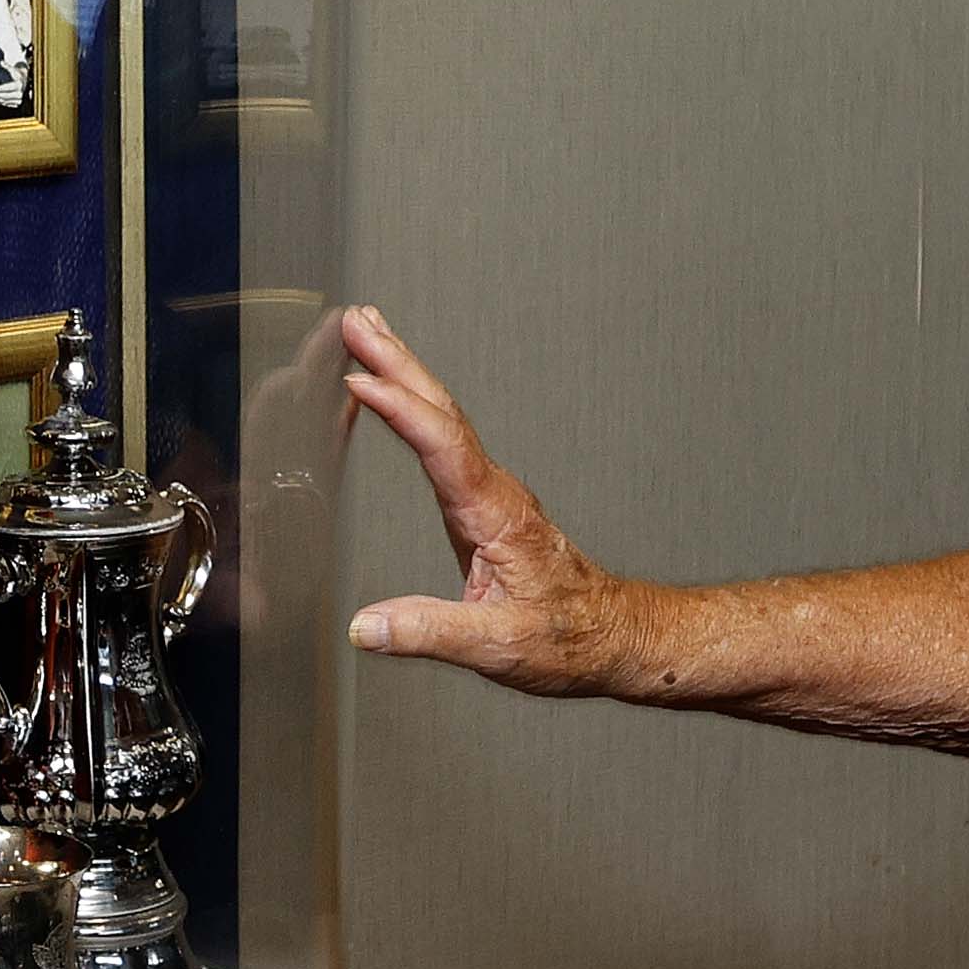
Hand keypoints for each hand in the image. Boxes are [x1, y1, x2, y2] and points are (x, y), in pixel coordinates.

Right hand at [335, 307, 651, 697]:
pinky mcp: (485, 501)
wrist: (612, 634)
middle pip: (441, 409)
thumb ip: (428, 633)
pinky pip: (445, 436)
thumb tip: (366, 626)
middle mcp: (495, 491)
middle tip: (356, 321)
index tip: (360, 379)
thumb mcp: (497, 646)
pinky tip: (399, 393)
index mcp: (495, 514)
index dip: (400, 409)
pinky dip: (416, 403)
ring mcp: (491, 492)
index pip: (443, 445)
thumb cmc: (567, 637)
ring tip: (369, 332)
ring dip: (406, 370)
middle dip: (397, 360)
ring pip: (445, 415)